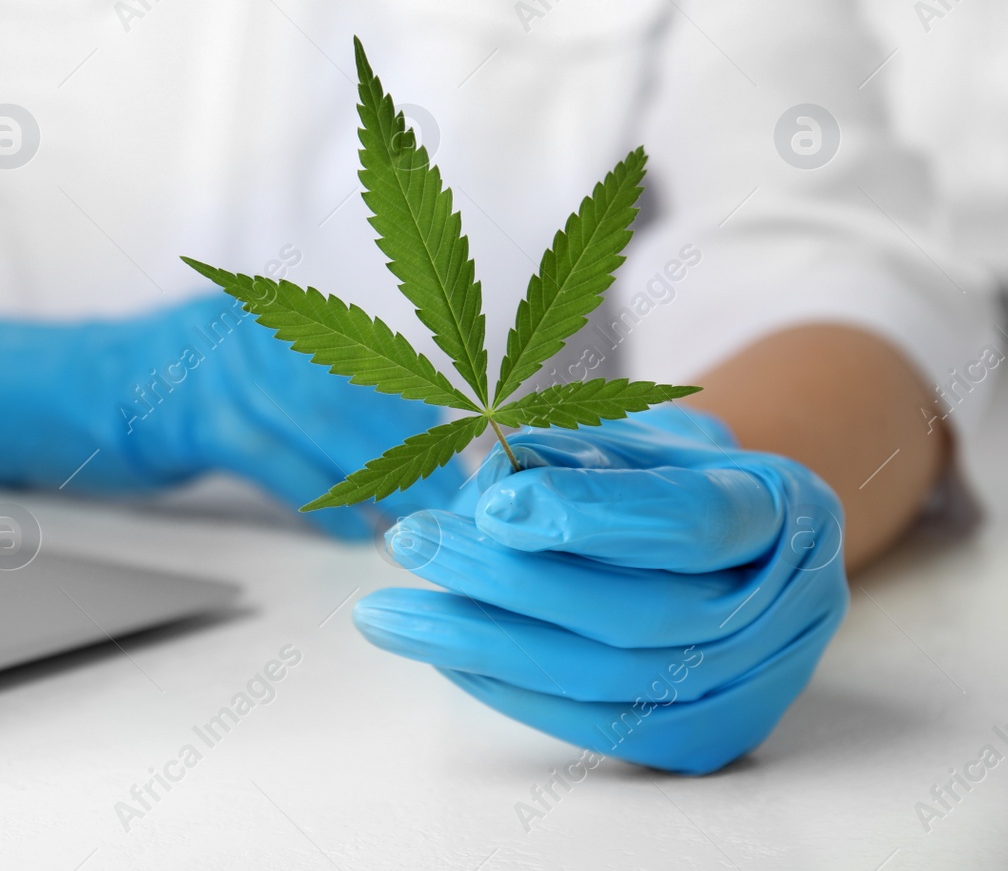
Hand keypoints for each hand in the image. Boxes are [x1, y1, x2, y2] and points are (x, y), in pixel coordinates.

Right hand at [0, 294, 463, 536]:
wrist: (52, 388)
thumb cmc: (150, 392)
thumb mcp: (236, 379)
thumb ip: (310, 401)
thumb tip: (396, 441)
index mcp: (277, 314)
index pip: (376, 354)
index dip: (435, 402)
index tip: (492, 444)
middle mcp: (258, 325)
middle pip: (365, 387)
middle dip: (428, 444)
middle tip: (486, 493)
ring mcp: (221, 364)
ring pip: (327, 424)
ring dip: (386, 477)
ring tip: (434, 519)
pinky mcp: (191, 412)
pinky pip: (275, 459)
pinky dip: (320, 499)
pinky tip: (356, 530)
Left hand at [352, 406, 848, 772]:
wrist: (741, 555)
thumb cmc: (675, 479)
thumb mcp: (640, 436)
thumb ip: (576, 451)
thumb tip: (490, 484)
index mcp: (782, 510)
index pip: (690, 519)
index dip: (591, 514)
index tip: (494, 503)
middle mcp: (786, 607)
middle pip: (639, 611)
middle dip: (511, 580)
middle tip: (414, 542)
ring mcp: (752, 685)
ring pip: (607, 678)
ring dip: (484, 644)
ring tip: (388, 613)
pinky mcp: (703, 737)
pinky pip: (597, 726)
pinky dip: (509, 687)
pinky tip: (443, 650)